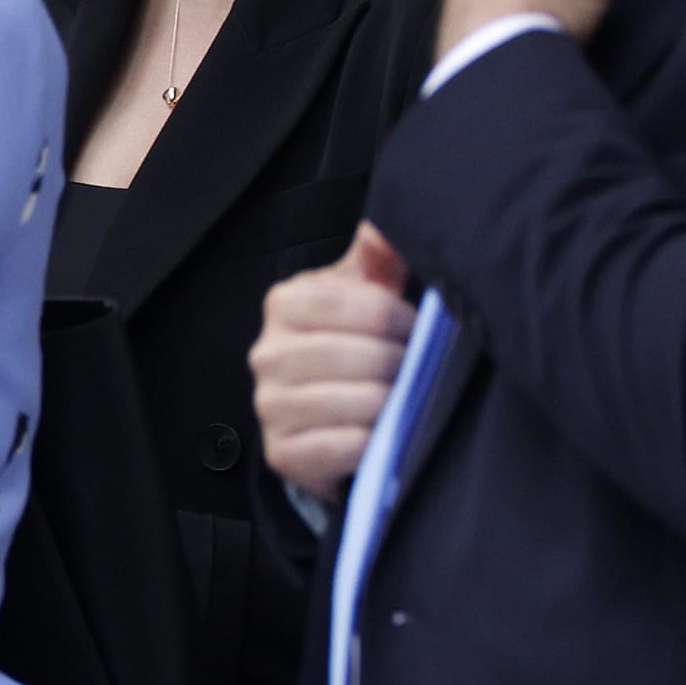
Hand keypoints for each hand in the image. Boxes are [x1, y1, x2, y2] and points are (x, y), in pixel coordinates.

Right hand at [251, 221, 418, 504]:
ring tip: (404, 400)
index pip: (360, 305)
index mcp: (285, 303)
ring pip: (355, 403)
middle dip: (402, 365)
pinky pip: (343, 447)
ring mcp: (270, 405)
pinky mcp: (282, 453)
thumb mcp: (360, 293)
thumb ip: (376, 258)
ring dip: (393, 405)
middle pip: (362, 356)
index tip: (418, 329)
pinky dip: (373, 442)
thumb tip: (379, 231)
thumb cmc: (346, 344)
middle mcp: (267, 353)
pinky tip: (383, 434)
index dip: (402, 319)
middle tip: (418, 370)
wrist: (317, 416)